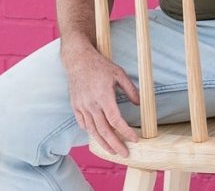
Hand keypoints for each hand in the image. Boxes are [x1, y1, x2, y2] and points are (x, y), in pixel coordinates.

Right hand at [61, 41, 138, 155]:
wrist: (77, 59)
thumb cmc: (99, 65)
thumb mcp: (119, 73)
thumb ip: (130, 89)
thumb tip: (139, 103)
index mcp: (104, 95)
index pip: (116, 120)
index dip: (126, 132)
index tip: (135, 139)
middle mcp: (92, 104)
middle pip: (104, 131)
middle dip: (116, 144)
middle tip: (125, 154)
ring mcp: (82, 106)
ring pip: (93, 131)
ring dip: (103, 143)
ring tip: (113, 150)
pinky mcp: (75, 106)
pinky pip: (83, 124)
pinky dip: (91, 133)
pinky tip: (99, 137)